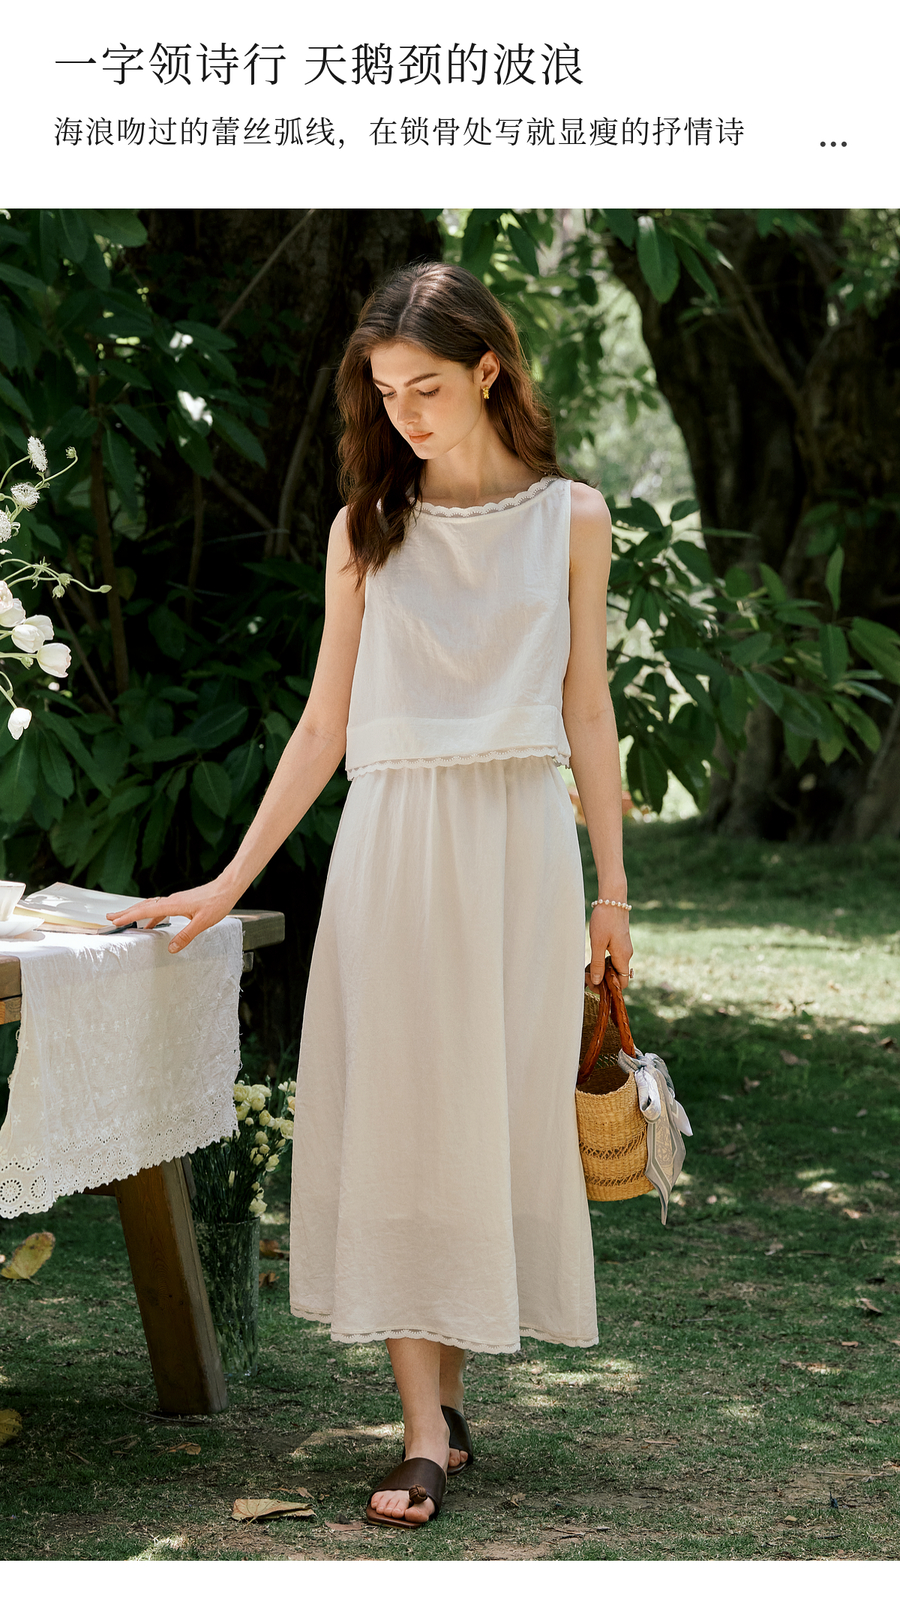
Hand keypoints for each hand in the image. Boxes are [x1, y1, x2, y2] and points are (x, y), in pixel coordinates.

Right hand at [106, 876, 240, 954]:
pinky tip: (150, 922)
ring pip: (150, 906)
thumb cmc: (217, 903)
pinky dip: (149, 914)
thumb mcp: (202, 923)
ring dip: (135, 912)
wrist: (226, 888)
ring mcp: (174, 900)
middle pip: (143, 906)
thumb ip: (186, 936)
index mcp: (173, 905)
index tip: (114, 921)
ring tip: (123, 918)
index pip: (146, 911)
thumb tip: (171, 948)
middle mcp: (171, 900)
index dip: (129, 916)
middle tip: (109, 917)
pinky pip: (159, 908)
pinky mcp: (179, 901)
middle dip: (125, 912)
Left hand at [588, 904, 632, 991]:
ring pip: (614, 968)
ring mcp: (624, 948)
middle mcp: (626, 954)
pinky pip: (613, 959)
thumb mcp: (598, 943)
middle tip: (586, 976)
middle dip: (602, 980)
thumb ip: (597, 963)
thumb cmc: (604, 919)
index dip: (609, 988)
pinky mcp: (620, 942)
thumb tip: (597, 982)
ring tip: (586, 968)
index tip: (593, 983)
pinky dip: (604, 962)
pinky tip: (592, 958)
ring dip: (602, 971)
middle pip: (618, 977)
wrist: (612, 899)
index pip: (622, 983)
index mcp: (623, 957)